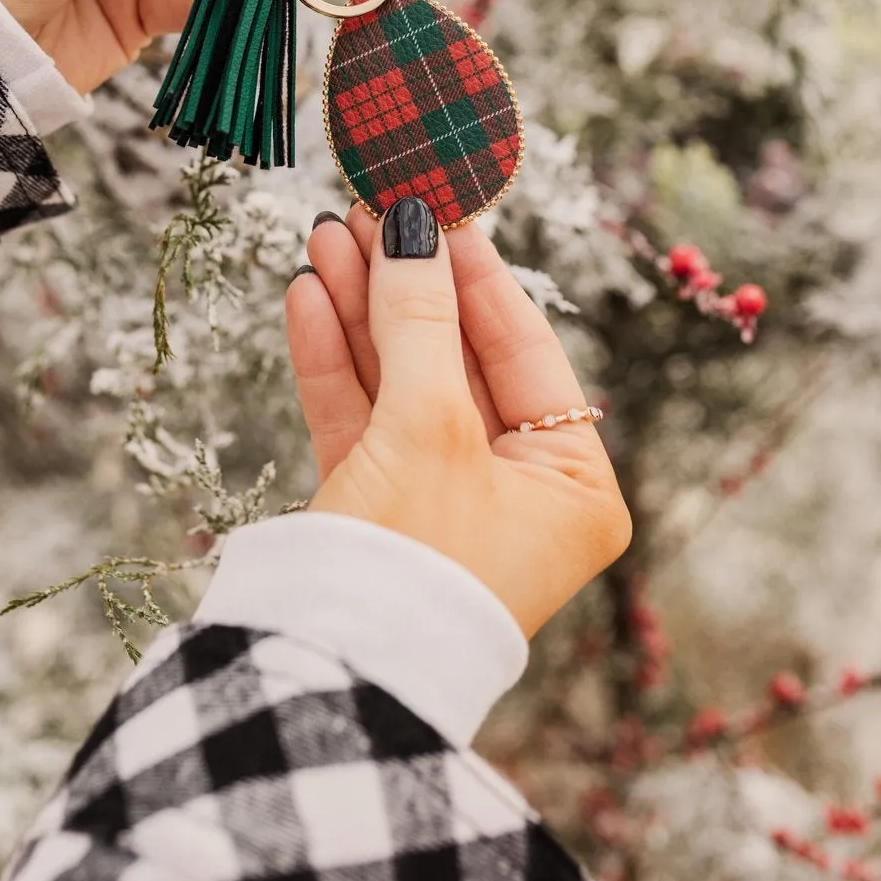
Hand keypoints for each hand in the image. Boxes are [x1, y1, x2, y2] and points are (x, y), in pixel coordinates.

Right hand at [285, 201, 630, 637]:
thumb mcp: (428, 426)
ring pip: (400, 382)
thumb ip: (418, 318)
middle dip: (404, 284)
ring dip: (360, 310)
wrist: (326, 679)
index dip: (477, 272)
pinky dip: (333, 360)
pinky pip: (361, 418)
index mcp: (573, 487)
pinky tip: (308, 296)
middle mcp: (516, 494)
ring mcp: (443, 502)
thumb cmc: (414, 562)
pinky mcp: (377, 512)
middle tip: (368, 210)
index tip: (440, 201)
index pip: (526, 349)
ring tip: (326, 236)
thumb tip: (414, 223)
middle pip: (456, 359)